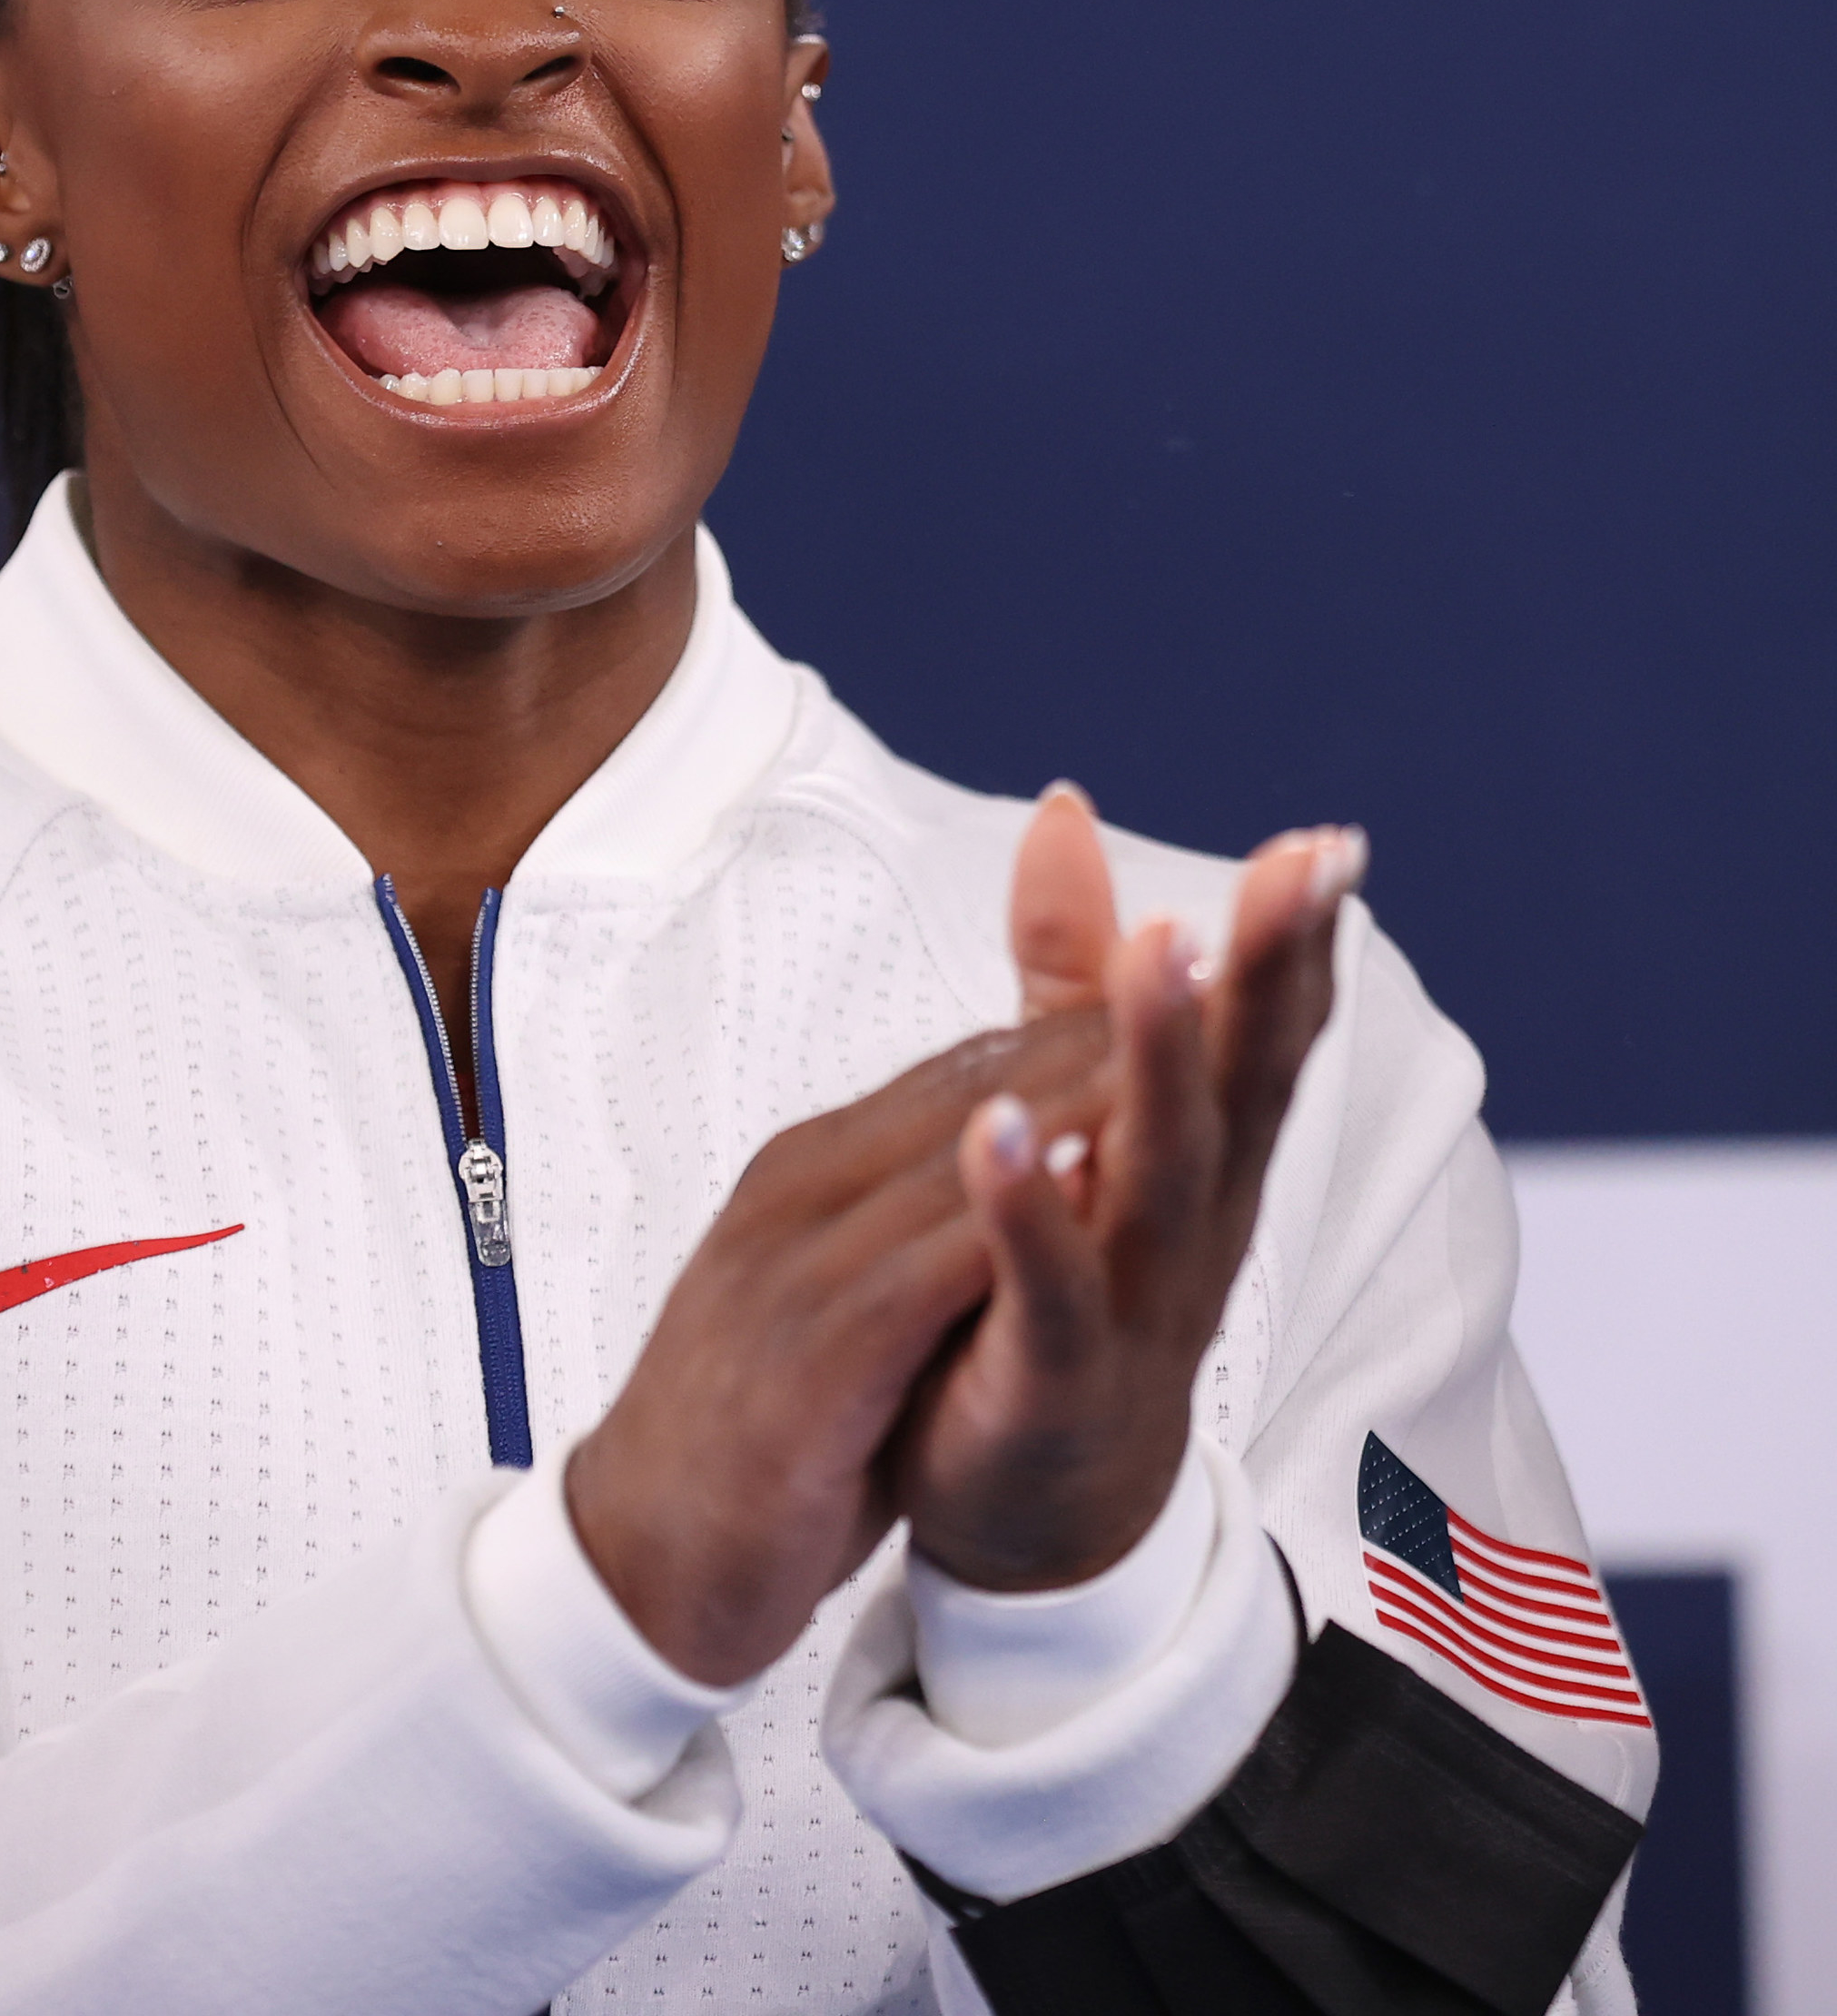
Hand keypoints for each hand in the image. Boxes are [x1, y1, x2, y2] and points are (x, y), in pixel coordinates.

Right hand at [565, 1005, 1114, 1686]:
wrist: (637, 1564)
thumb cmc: (751, 1442)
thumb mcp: (833, 1307)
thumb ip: (907, 1234)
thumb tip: (1000, 1178)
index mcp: (807, 1179)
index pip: (959, 1076)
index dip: (1074, 1026)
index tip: (1177, 982)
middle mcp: (800, 1197)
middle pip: (968, 1089)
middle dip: (1092, 1028)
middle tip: (1207, 971)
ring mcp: (795, 1270)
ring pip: (953, 1159)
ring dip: (1070, 1096)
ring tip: (1175, 1041)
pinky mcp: (808, 1361)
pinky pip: (923, 1275)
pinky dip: (1008, 1220)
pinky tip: (1089, 1182)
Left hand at [892, 786, 1357, 1589]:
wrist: (1031, 1516)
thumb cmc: (1058, 1290)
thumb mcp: (1079, 1113)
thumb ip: (1069, 968)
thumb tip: (1061, 808)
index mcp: (1202, 1159)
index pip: (1259, 1031)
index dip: (1294, 940)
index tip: (1330, 840)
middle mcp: (1190, 1225)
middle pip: (1239, 1084)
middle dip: (1270, 973)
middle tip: (1303, 866)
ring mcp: (1132, 1306)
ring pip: (1159, 1172)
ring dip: (1161, 1061)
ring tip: (1164, 952)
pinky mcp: (1052, 1379)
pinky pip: (1047, 1291)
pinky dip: (1027, 1212)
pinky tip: (995, 1132)